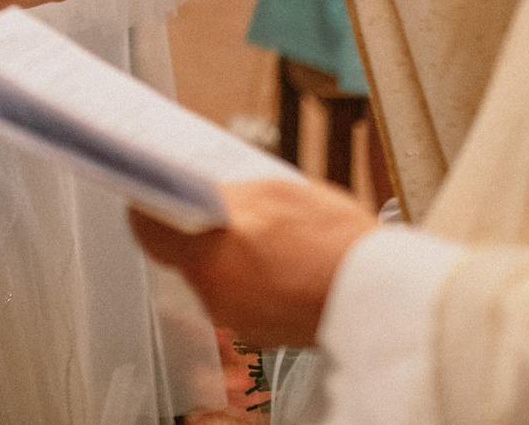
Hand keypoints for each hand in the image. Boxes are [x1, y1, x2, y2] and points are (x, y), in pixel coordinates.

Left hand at [126, 177, 380, 348]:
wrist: (383, 295)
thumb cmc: (336, 244)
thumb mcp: (277, 192)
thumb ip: (229, 195)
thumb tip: (204, 193)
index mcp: (209, 257)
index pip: (149, 231)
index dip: (145, 208)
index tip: (147, 194)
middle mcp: (216, 297)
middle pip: (188, 255)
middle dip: (203, 231)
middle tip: (226, 206)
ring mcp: (241, 321)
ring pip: (220, 278)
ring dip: (235, 258)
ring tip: (270, 235)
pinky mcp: (265, 335)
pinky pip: (247, 299)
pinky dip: (258, 281)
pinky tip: (285, 262)